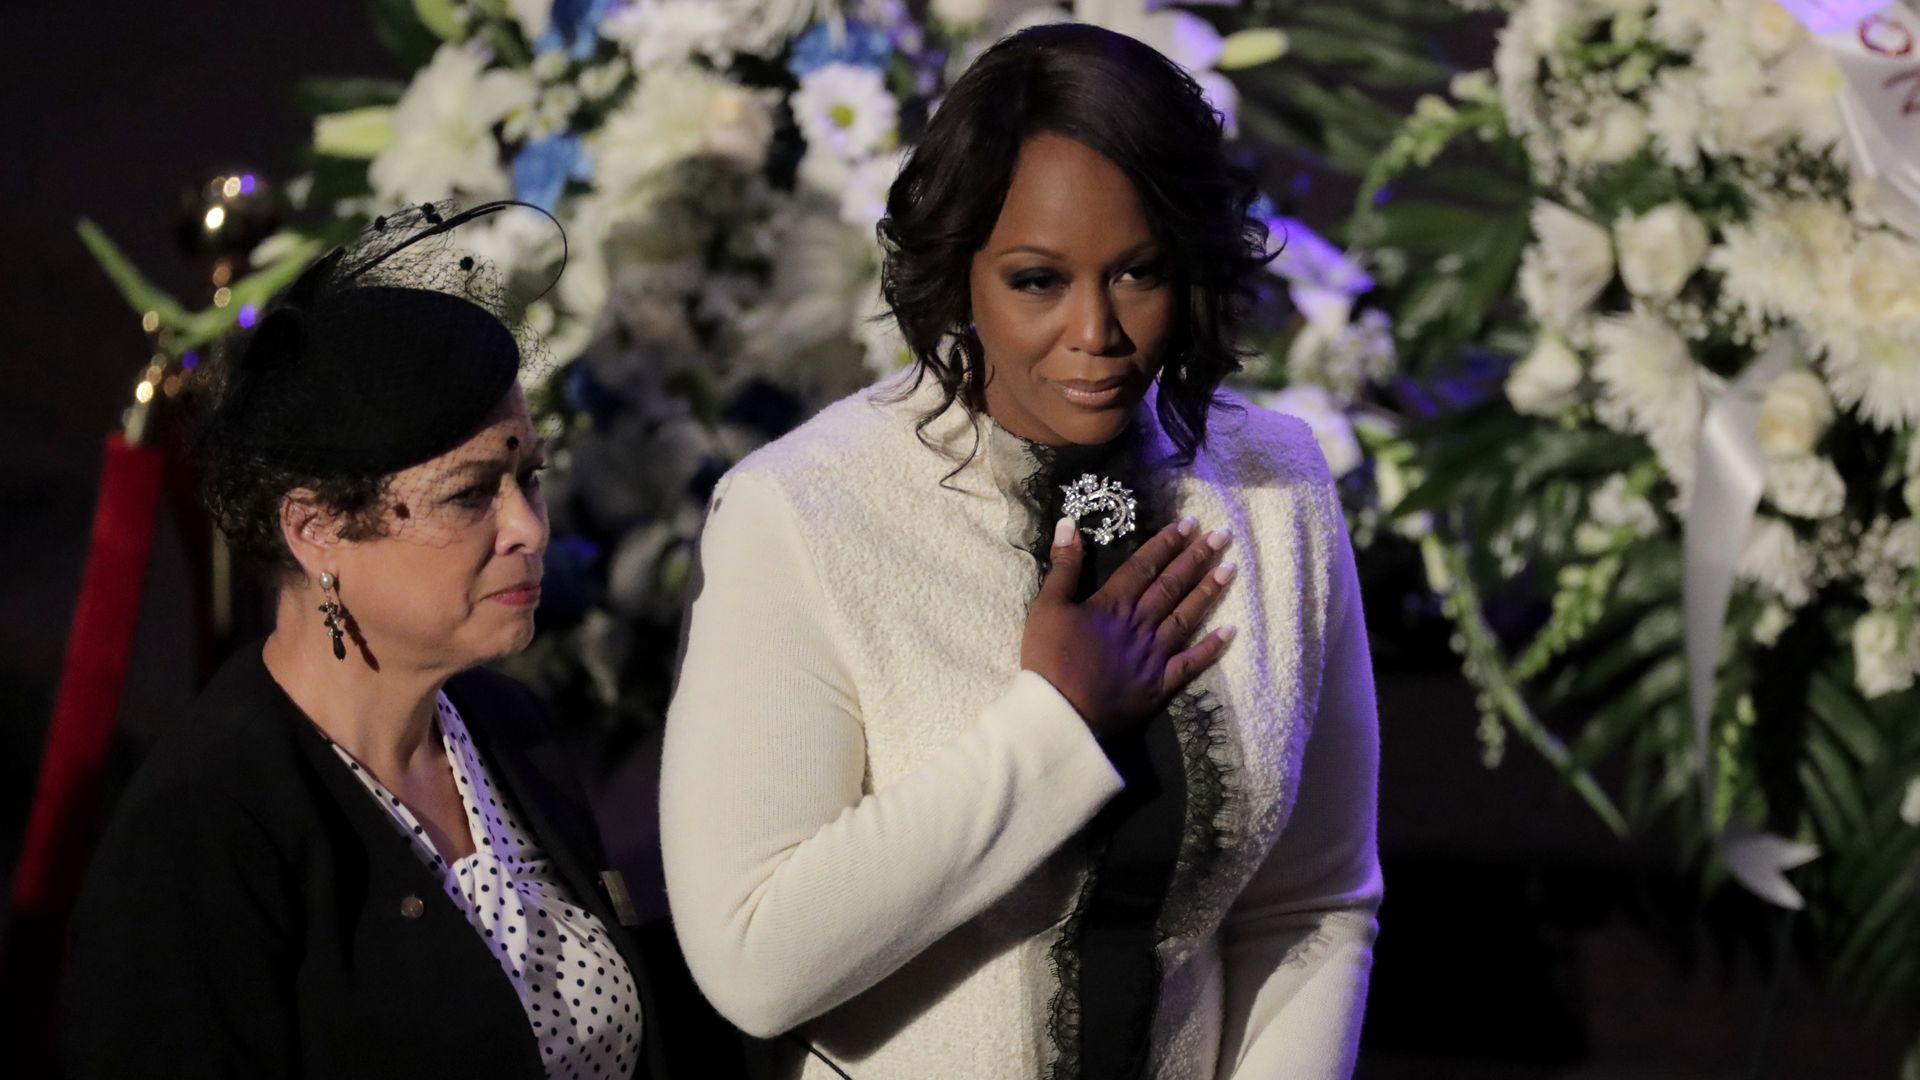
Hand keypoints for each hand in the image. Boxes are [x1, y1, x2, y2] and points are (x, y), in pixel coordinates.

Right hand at [1020, 514, 1237, 739]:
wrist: (1061, 713)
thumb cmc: (1048, 659)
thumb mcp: (1046, 606)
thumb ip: (1063, 566)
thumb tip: (1068, 523)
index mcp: (1113, 603)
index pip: (1145, 565)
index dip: (1167, 543)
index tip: (1189, 523)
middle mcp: (1140, 623)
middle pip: (1172, 585)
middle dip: (1197, 558)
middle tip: (1222, 536)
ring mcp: (1154, 654)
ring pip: (1187, 616)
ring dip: (1209, 591)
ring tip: (1230, 569)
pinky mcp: (1160, 684)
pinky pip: (1191, 662)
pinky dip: (1211, 647)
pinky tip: (1230, 630)